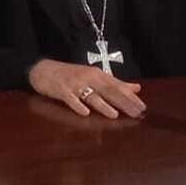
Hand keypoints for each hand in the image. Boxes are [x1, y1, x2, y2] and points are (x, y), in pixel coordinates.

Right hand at [29, 59, 145, 118]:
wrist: (42, 69)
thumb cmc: (71, 74)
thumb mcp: (94, 76)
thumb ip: (115, 83)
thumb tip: (137, 88)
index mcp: (97, 74)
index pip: (117, 86)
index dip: (130, 97)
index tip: (143, 107)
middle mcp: (88, 78)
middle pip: (108, 91)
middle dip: (122, 102)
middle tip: (135, 113)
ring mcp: (74, 84)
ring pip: (91, 95)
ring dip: (103, 105)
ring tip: (114, 115)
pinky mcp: (61, 90)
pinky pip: (70, 99)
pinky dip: (78, 105)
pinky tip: (85, 113)